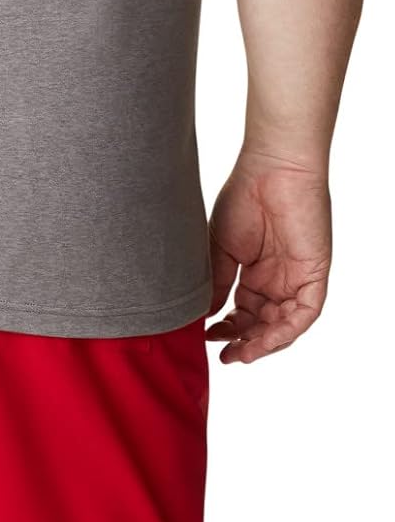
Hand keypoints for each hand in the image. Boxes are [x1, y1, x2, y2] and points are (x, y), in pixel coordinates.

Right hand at [206, 152, 331, 364]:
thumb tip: (206, 319)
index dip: (228, 331)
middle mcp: (278, 280)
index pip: (244, 315)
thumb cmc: (243, 197)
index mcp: (256, 274)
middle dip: (245, 344)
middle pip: (265, 325)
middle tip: (225, 355)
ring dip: (264, 345)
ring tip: (242, 354)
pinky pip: (305, 313)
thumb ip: (216, 286)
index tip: (207, 337)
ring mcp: (297, 277)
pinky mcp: (314, 273)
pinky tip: (263, 341)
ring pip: (286, 326)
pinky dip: (286, 331)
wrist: (271, 166)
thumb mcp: (220, 251)